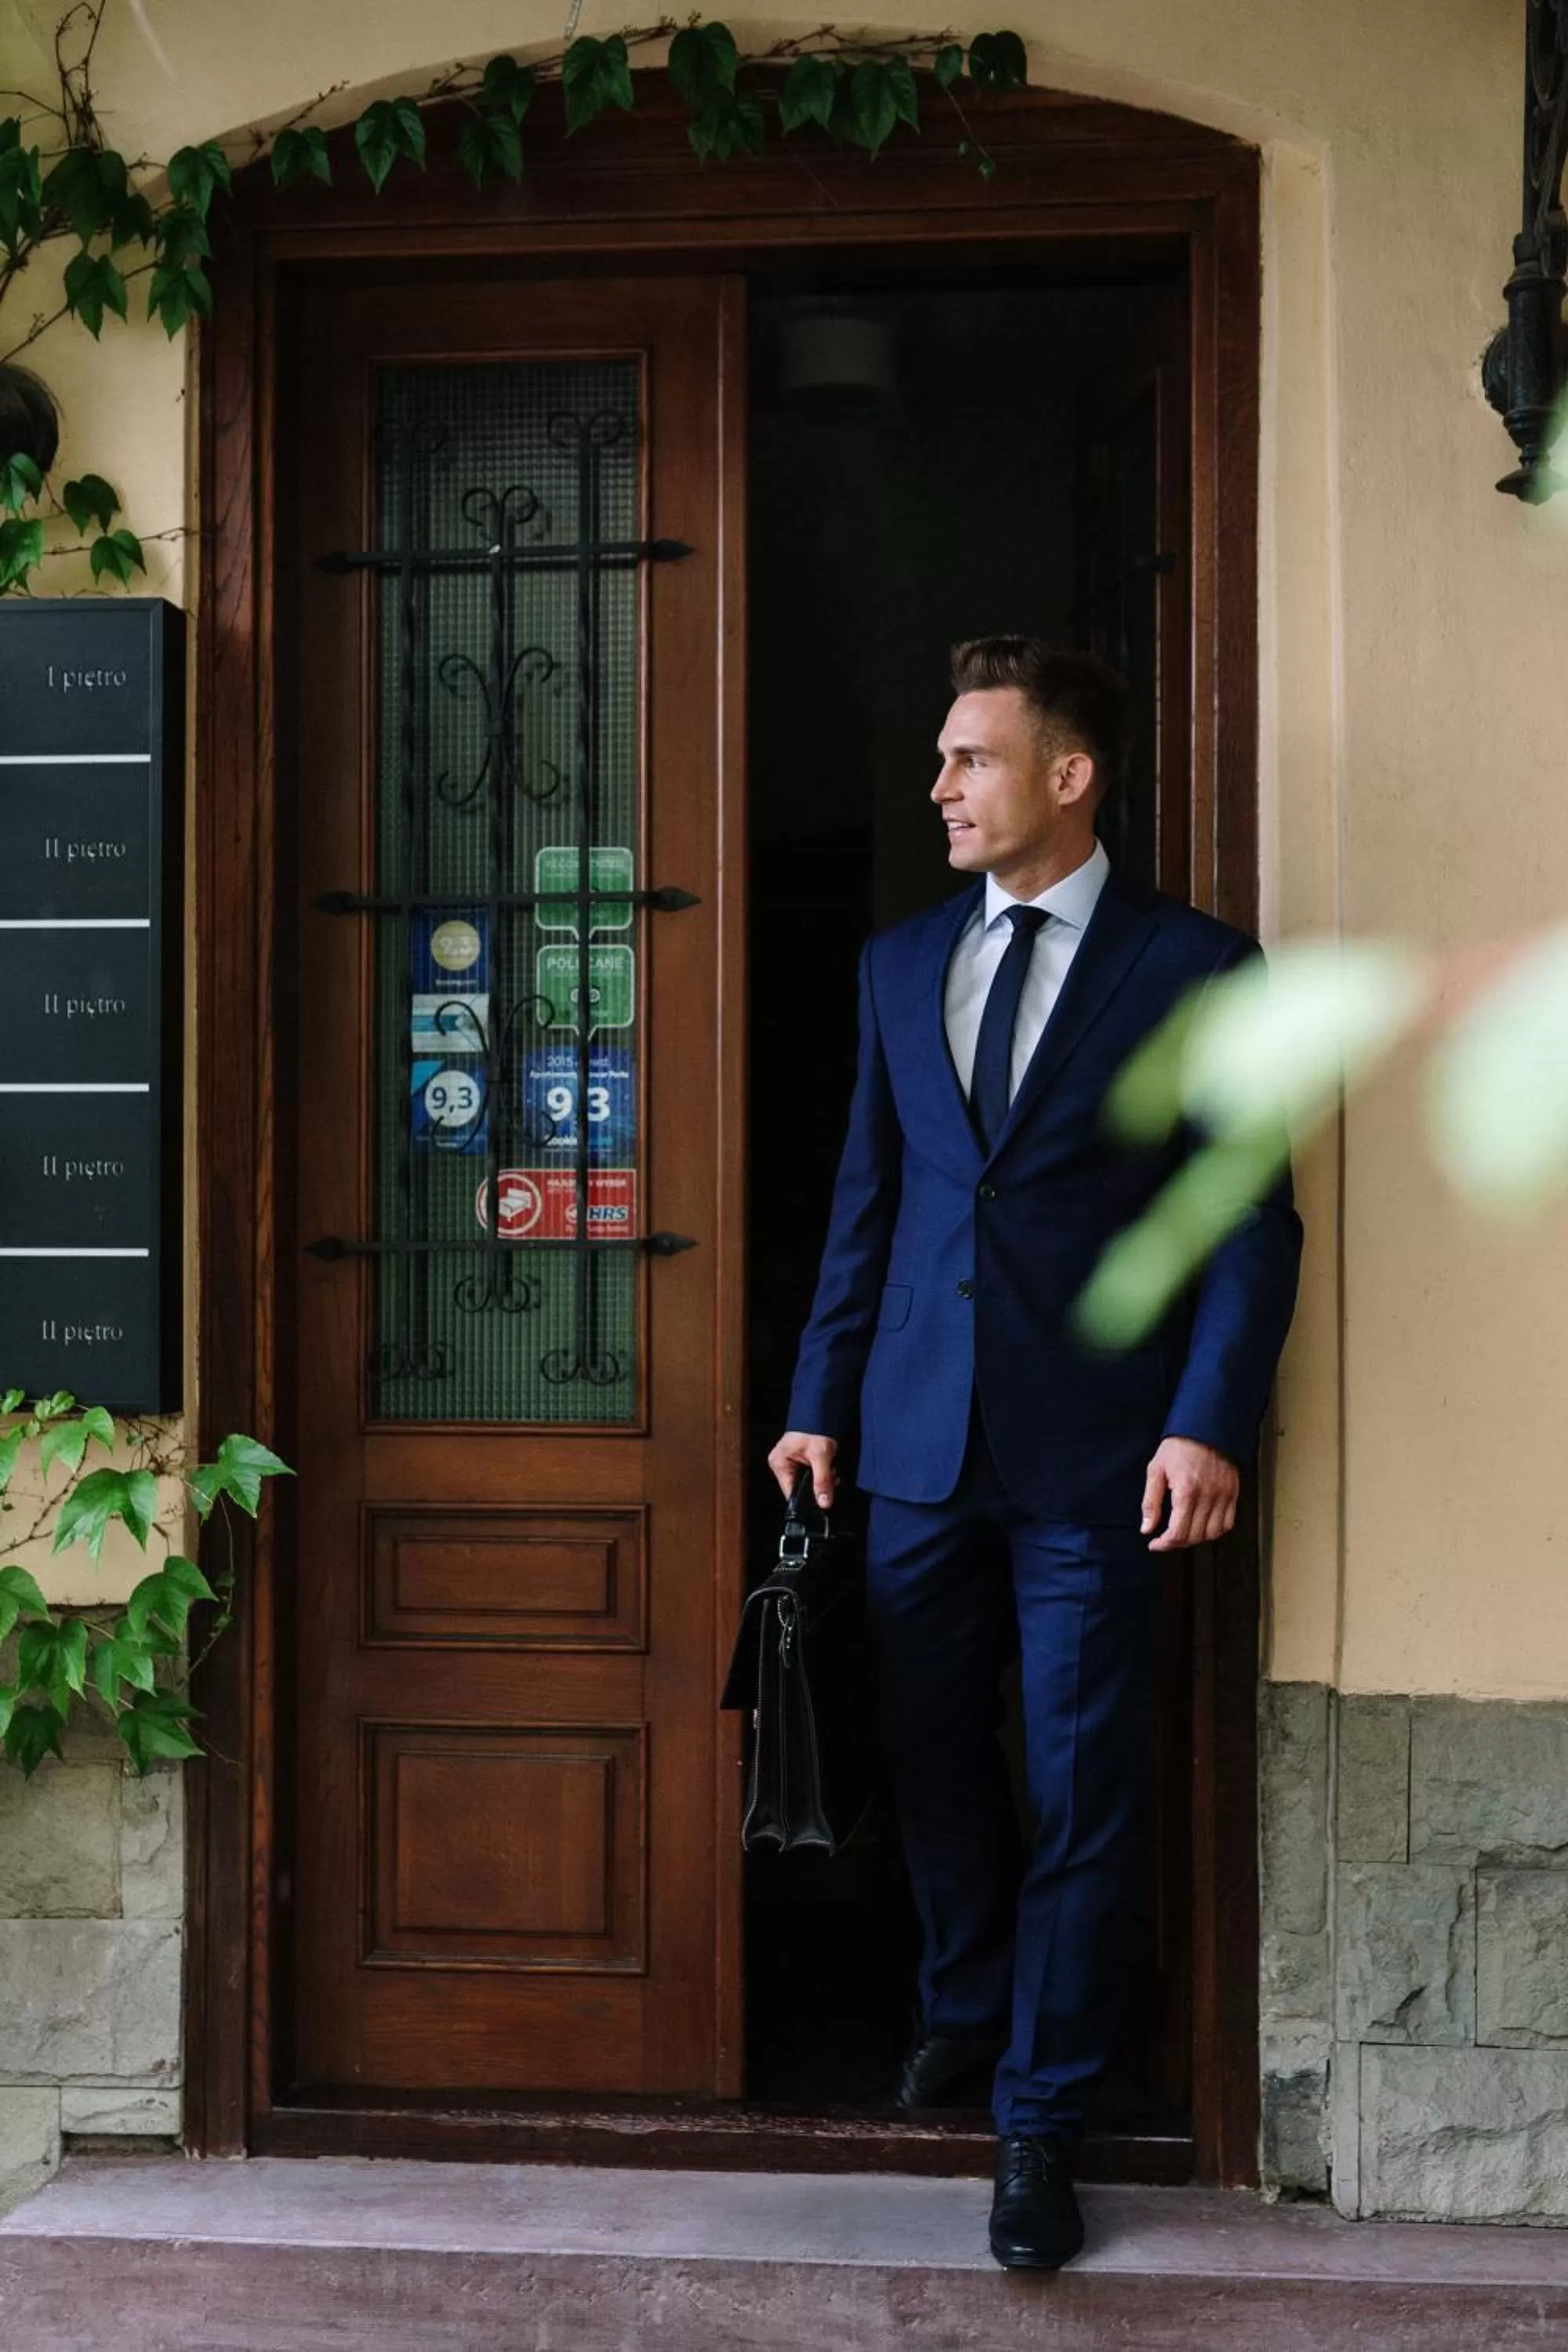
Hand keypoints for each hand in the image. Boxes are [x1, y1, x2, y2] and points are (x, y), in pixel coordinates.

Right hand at [768, 1431, 837, 1510]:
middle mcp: (781, 1465)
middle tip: (831, 1478)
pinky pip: (809, 1477)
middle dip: (817, 1488)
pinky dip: (820, 1476)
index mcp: (779, 1463)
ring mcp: (789, 1464)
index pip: (791, 1493)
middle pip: (799, 1490)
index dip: (807, 1500)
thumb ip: (822, 1480)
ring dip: (821, 1482)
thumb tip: (824, 1503)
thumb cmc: (815, 1428)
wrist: (821, 1412)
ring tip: (831, 1471)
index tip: (823, 1501)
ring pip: (806, 1485)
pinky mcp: (798, 1463)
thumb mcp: (821, 1455)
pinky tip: (829, 1470)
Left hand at [1141, 1437, 1237, 1551]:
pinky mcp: (1233, 1493)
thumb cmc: (1178, 1447)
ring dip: (1196, 1538)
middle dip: (1177, 1542)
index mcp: (1187, 1491)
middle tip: (1165, 1538)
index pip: (1178, 1533)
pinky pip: (1227, 1523)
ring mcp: (1223, 1496)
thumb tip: (1147, 1528)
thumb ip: (1151, 1502)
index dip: (1164, 1544)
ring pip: (1213, 1533)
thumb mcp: (1156, 1470)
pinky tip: (1202, 1524)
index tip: (1155, 1544)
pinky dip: (1215, 1530)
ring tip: (1183, 1532)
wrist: (1205, 1427)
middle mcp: (1208, 1496)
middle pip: (1194, 1536)